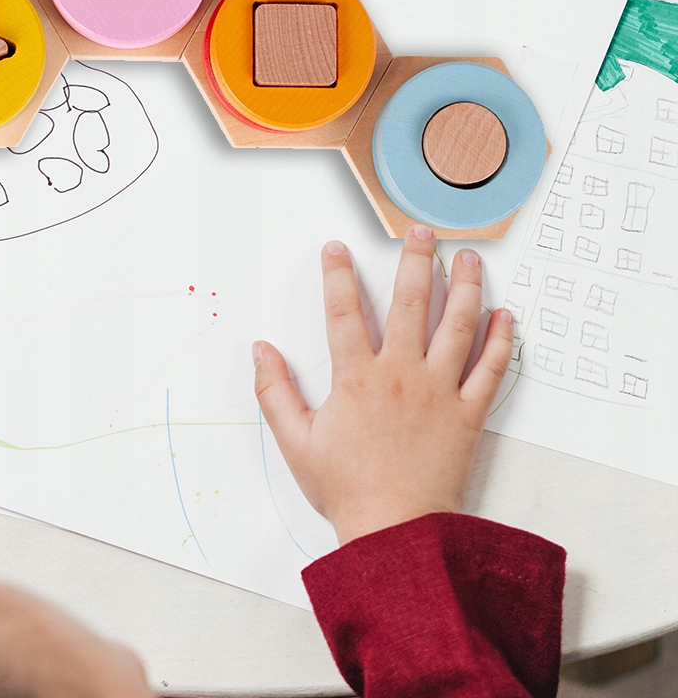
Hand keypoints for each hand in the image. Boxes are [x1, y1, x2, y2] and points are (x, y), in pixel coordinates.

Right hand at [253, 227, 512, 544]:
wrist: (397, 533)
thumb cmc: (346, 489)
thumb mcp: (295, 441)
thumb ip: (274, 391)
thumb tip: (260, 349)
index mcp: (356, 378)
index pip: (343, 311)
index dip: (337, 274)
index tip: (337, 247)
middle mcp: (400, 374)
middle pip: (409, 303)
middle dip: (415, 261)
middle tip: (421, 232)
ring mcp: (439, 392)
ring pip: (457, 327)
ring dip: (465, 287)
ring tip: (471, 258)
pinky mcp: (468, 416)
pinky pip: (490, 371)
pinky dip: (501, 341)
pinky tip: (506, 316)